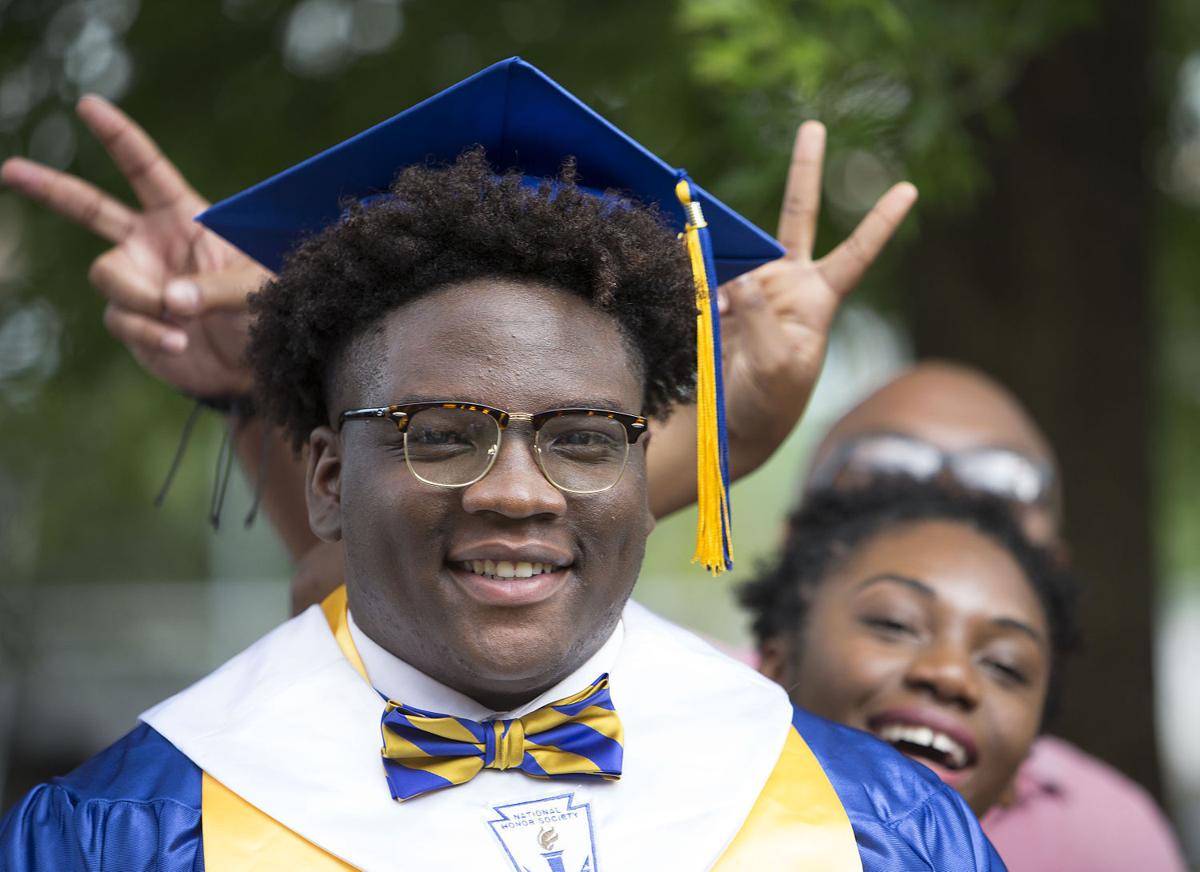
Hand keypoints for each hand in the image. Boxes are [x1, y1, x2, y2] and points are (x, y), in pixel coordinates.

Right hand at [1, 95, 269, 397]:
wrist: (255, 364)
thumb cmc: (264, 313)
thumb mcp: (256, 289)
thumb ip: (217, 289)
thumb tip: (168, 297)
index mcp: (185, 218)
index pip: (146, 170)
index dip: (117, 136)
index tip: (89, 105)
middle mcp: (151, 244)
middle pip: (89, 209)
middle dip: (50, 188)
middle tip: (9, 170)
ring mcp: (137, 282)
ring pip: (107, 274)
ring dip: (142, 297)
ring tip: (183, 319)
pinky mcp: (130, 321)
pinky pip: (121, 318)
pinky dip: (151, 332)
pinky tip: (180, 342)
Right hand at [717, 121, 916, 471]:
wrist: (739, 426)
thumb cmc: (772, 401)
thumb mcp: (776, 365)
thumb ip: (761, 318)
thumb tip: (740, 277)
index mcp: (817, 300)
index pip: (856, 254)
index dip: (880, 222)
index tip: (908, 190)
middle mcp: (789, 284)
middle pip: (798, 216)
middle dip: (805, 171)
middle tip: (814, 124)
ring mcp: (755, 289)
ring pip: (741, 245)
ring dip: (720, 241)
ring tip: (713, 279)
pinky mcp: (723, 301)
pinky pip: (708, 274)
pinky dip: (696, 275)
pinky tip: (688, 289)